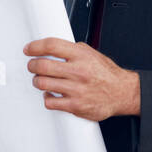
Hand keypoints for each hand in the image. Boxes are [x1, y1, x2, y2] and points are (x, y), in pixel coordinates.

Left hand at [24, 37, 139, 120]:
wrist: (122, 93)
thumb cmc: (107, 74)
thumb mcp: (92, 54)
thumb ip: (73, 50)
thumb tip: (53, 47)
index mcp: (81, 56)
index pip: (51, 46)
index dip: (35, 47)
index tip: (29, 49)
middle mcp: (78, 71)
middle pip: (42, 65)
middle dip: (32, 65)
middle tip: (32, 66)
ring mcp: (76, 89)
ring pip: (42, 84)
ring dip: (37, 81)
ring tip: (41, 80)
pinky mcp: (75, 106)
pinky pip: (50, 102)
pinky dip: (47, 98)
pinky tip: (51, 94)